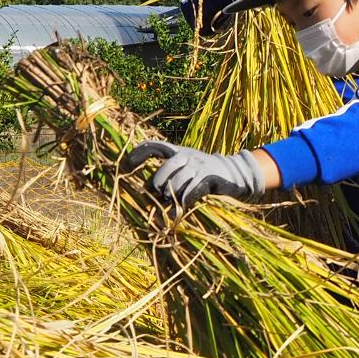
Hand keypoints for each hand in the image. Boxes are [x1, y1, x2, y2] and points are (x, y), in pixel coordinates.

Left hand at [118, 140, 265, 207]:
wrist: (233, 175)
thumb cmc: (203, 175)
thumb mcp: (185, 169)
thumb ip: (167, 175)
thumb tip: (146, 191)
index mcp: (178, 151)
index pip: (155, 146)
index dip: (139, 154)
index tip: (126, 165)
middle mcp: (187, 155)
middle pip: (166, 166)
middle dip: (157, 181)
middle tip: (155, 193)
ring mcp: (199, 166)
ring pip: (177, 181)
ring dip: (170, 194)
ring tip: (169, 201)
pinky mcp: (209, 178)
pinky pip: (190, 191)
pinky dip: (182, 203)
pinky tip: (178, 211)